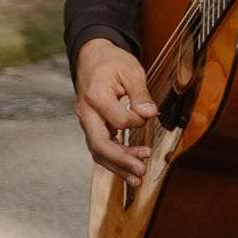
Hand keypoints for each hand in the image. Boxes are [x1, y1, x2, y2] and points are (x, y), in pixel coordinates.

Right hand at [74, 38, 156, 186]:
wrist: (93, 58)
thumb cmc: (112, 63)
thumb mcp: (131, 70)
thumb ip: (140, 93)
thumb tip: (150, 113)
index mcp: (95, 96)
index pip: (118, 119)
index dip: (137, 121)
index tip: (149, 114)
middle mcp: (86, 113)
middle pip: (99, 144)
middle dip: (121, 160)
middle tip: (141, 169)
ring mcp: (87, 123)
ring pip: (98, 151)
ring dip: (118, 167)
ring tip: (137, 179)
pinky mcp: (93, 128)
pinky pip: (100, 149)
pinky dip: (114, 162)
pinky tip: (129, 173)